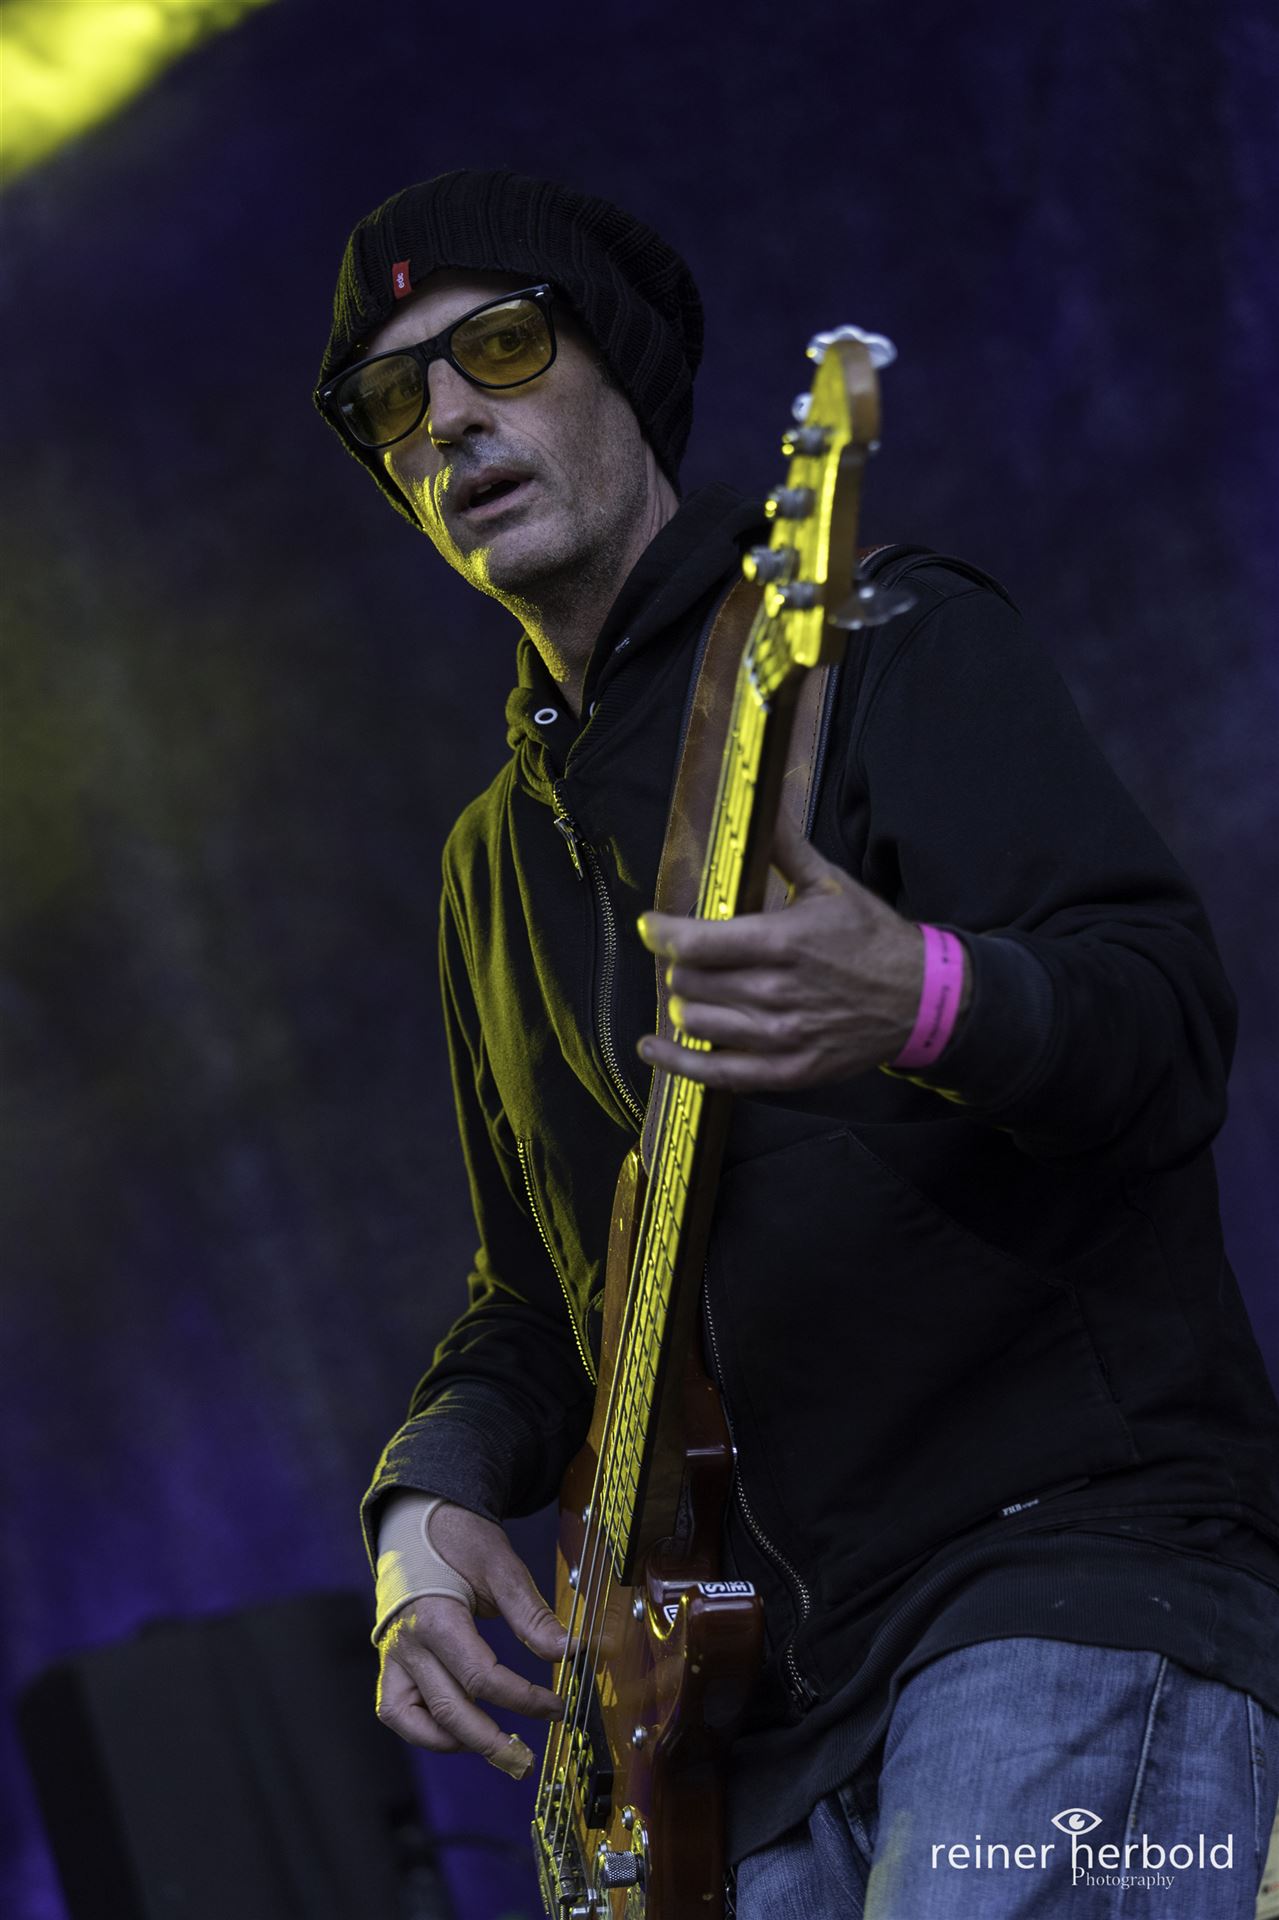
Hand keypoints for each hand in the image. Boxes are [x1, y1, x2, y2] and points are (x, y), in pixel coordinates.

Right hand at [376, 1502, 571, 1777]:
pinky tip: (457, 1731)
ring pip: (410, 1720)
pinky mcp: (391, 1660)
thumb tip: (571, 1652)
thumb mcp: (501, 1567)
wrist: (418, 1517)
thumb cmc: (460, 1539)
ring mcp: (393, 1655)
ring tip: (493, 1747)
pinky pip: (395, 1709)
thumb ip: (532, 1615)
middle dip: (491, 1742)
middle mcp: (407, 1644)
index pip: (482, 1678)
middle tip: (528, 1759)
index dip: (525, 1699)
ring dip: (452, 1741)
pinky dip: (423, 1728)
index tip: (559, 1705)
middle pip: (448, 1711)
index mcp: (435, 1618)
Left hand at [636, 813, 927, 1091]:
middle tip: (692, 957)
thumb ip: (785, 848)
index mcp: (782, 942)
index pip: (694, 943)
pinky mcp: (787, 1070)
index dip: (660, 933)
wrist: (922, 998)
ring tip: (697, 991)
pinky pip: (716, 1074)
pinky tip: (654, 1048)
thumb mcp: (831, 885)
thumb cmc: (873, 938)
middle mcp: (775, 992)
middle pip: (688, 982)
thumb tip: (761, 805)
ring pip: (696, 1022)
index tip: (651, 925)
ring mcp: (780, 1036)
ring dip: (686, 1003)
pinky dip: (677, 1063)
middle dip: (679, 966)